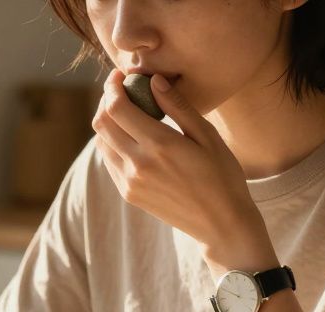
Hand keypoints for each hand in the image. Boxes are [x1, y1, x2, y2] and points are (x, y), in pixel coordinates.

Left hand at [91, 68, 272, 264]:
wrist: (221, 224)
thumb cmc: (223, 176)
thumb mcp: (207, 136)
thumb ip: (178, 106)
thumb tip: (153, 80)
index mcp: (160, 145)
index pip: (117, 107)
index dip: (113, 86)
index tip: (121, 75)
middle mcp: (138, 164)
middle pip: (102, 122)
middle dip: (106, 100)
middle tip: (121, 90)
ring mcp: (130, 182)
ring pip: (101, 142)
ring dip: (107, 122)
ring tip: (126, 111)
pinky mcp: (129, 194)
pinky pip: (109, 161)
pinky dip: (112, 143)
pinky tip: (131, 136)